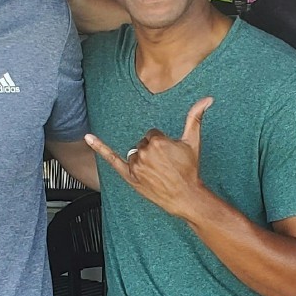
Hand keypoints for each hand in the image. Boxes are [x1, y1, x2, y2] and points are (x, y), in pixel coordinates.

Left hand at [86, 97, 214, 218]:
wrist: (186, 196)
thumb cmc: (190, 170)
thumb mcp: (193, 142)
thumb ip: (195, 117)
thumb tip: (207, 98)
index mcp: (158, 141)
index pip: (152, 134)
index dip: (162, 145)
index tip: (169, 156)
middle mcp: (144, 152)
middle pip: (142, 144)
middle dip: (152, 153)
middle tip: (165, 166)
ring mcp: (135, 165)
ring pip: (134, 155)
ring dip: (143, 161)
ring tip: (156, 173)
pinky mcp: (129, 176)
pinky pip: (112, 159)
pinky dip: (99, 147)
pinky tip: (88, 138)